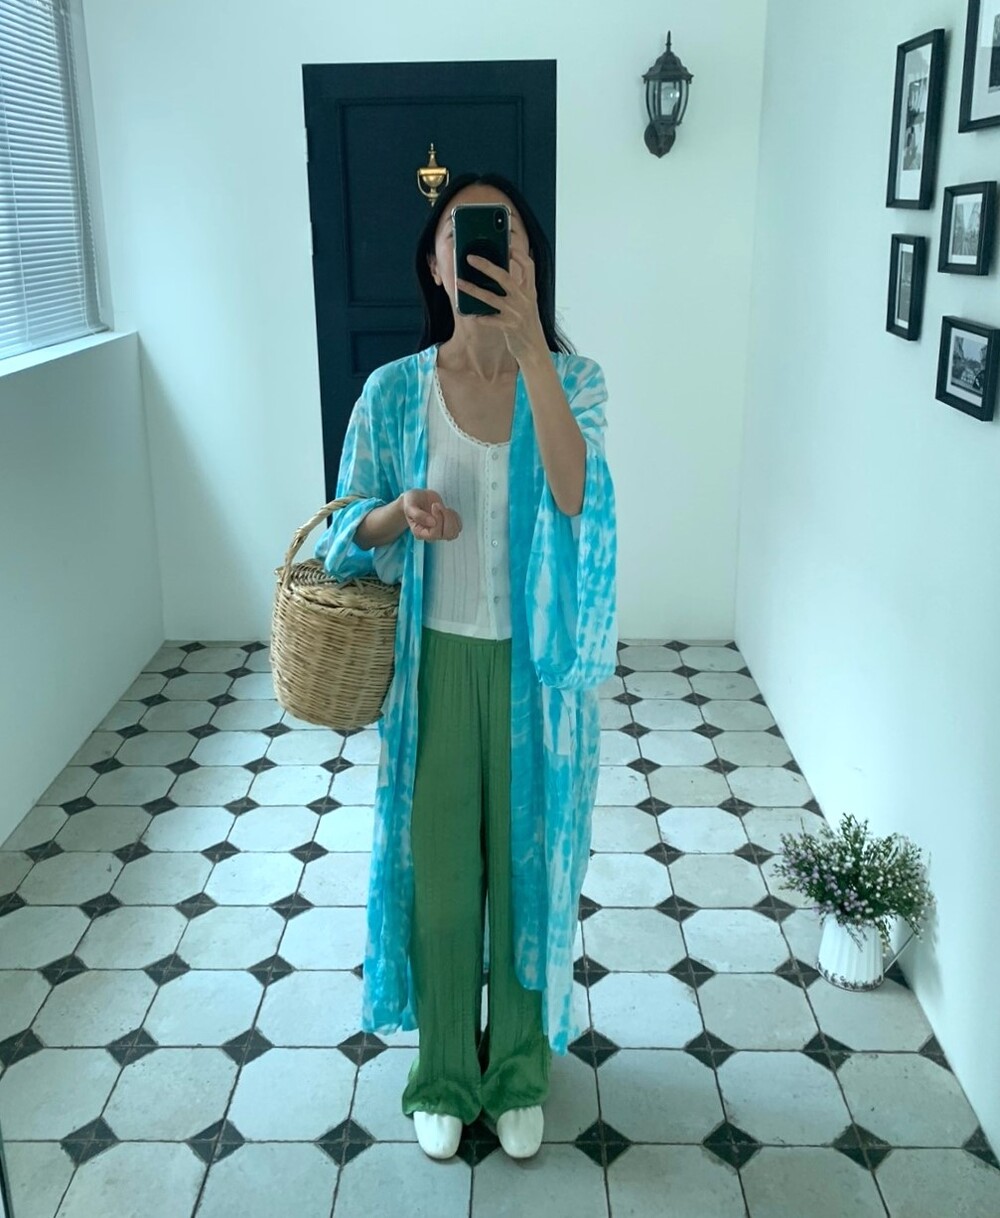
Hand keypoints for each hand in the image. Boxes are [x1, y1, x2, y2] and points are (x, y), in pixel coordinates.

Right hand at [402, 489, 461, 541]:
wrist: (417, 498)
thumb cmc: (412, 502)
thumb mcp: (410, 505)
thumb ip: (418, 515)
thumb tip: (432, 523)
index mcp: (420, 532)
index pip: (435, 534)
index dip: (438, 519)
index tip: (434, 505)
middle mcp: (431, 535)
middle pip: (448, 535)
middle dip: (446, 518)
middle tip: (438, 505)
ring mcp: (440, 531)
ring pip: (455, 532)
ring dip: (452, 517)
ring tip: (443, 508)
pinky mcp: (448, 525)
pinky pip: (458, 526)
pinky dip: (456, 517)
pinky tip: (447, 510)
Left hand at [456, 248, 547, 363]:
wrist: (534, 350)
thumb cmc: (528, 325)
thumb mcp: (528, 304)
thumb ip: (518, 289)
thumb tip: (499, 273)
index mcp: (530, 291)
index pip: (529, 266)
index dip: (519, 254)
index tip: (507, 246)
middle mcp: (524, 299)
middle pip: (504, 277)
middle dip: (486, 266)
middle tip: (470, 258)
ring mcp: (516, 313)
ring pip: (490, 297)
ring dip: (472, 289)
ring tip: (459, 283)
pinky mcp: (509, 327)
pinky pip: (489, 319)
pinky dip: (480, 316)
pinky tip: (471, 314)